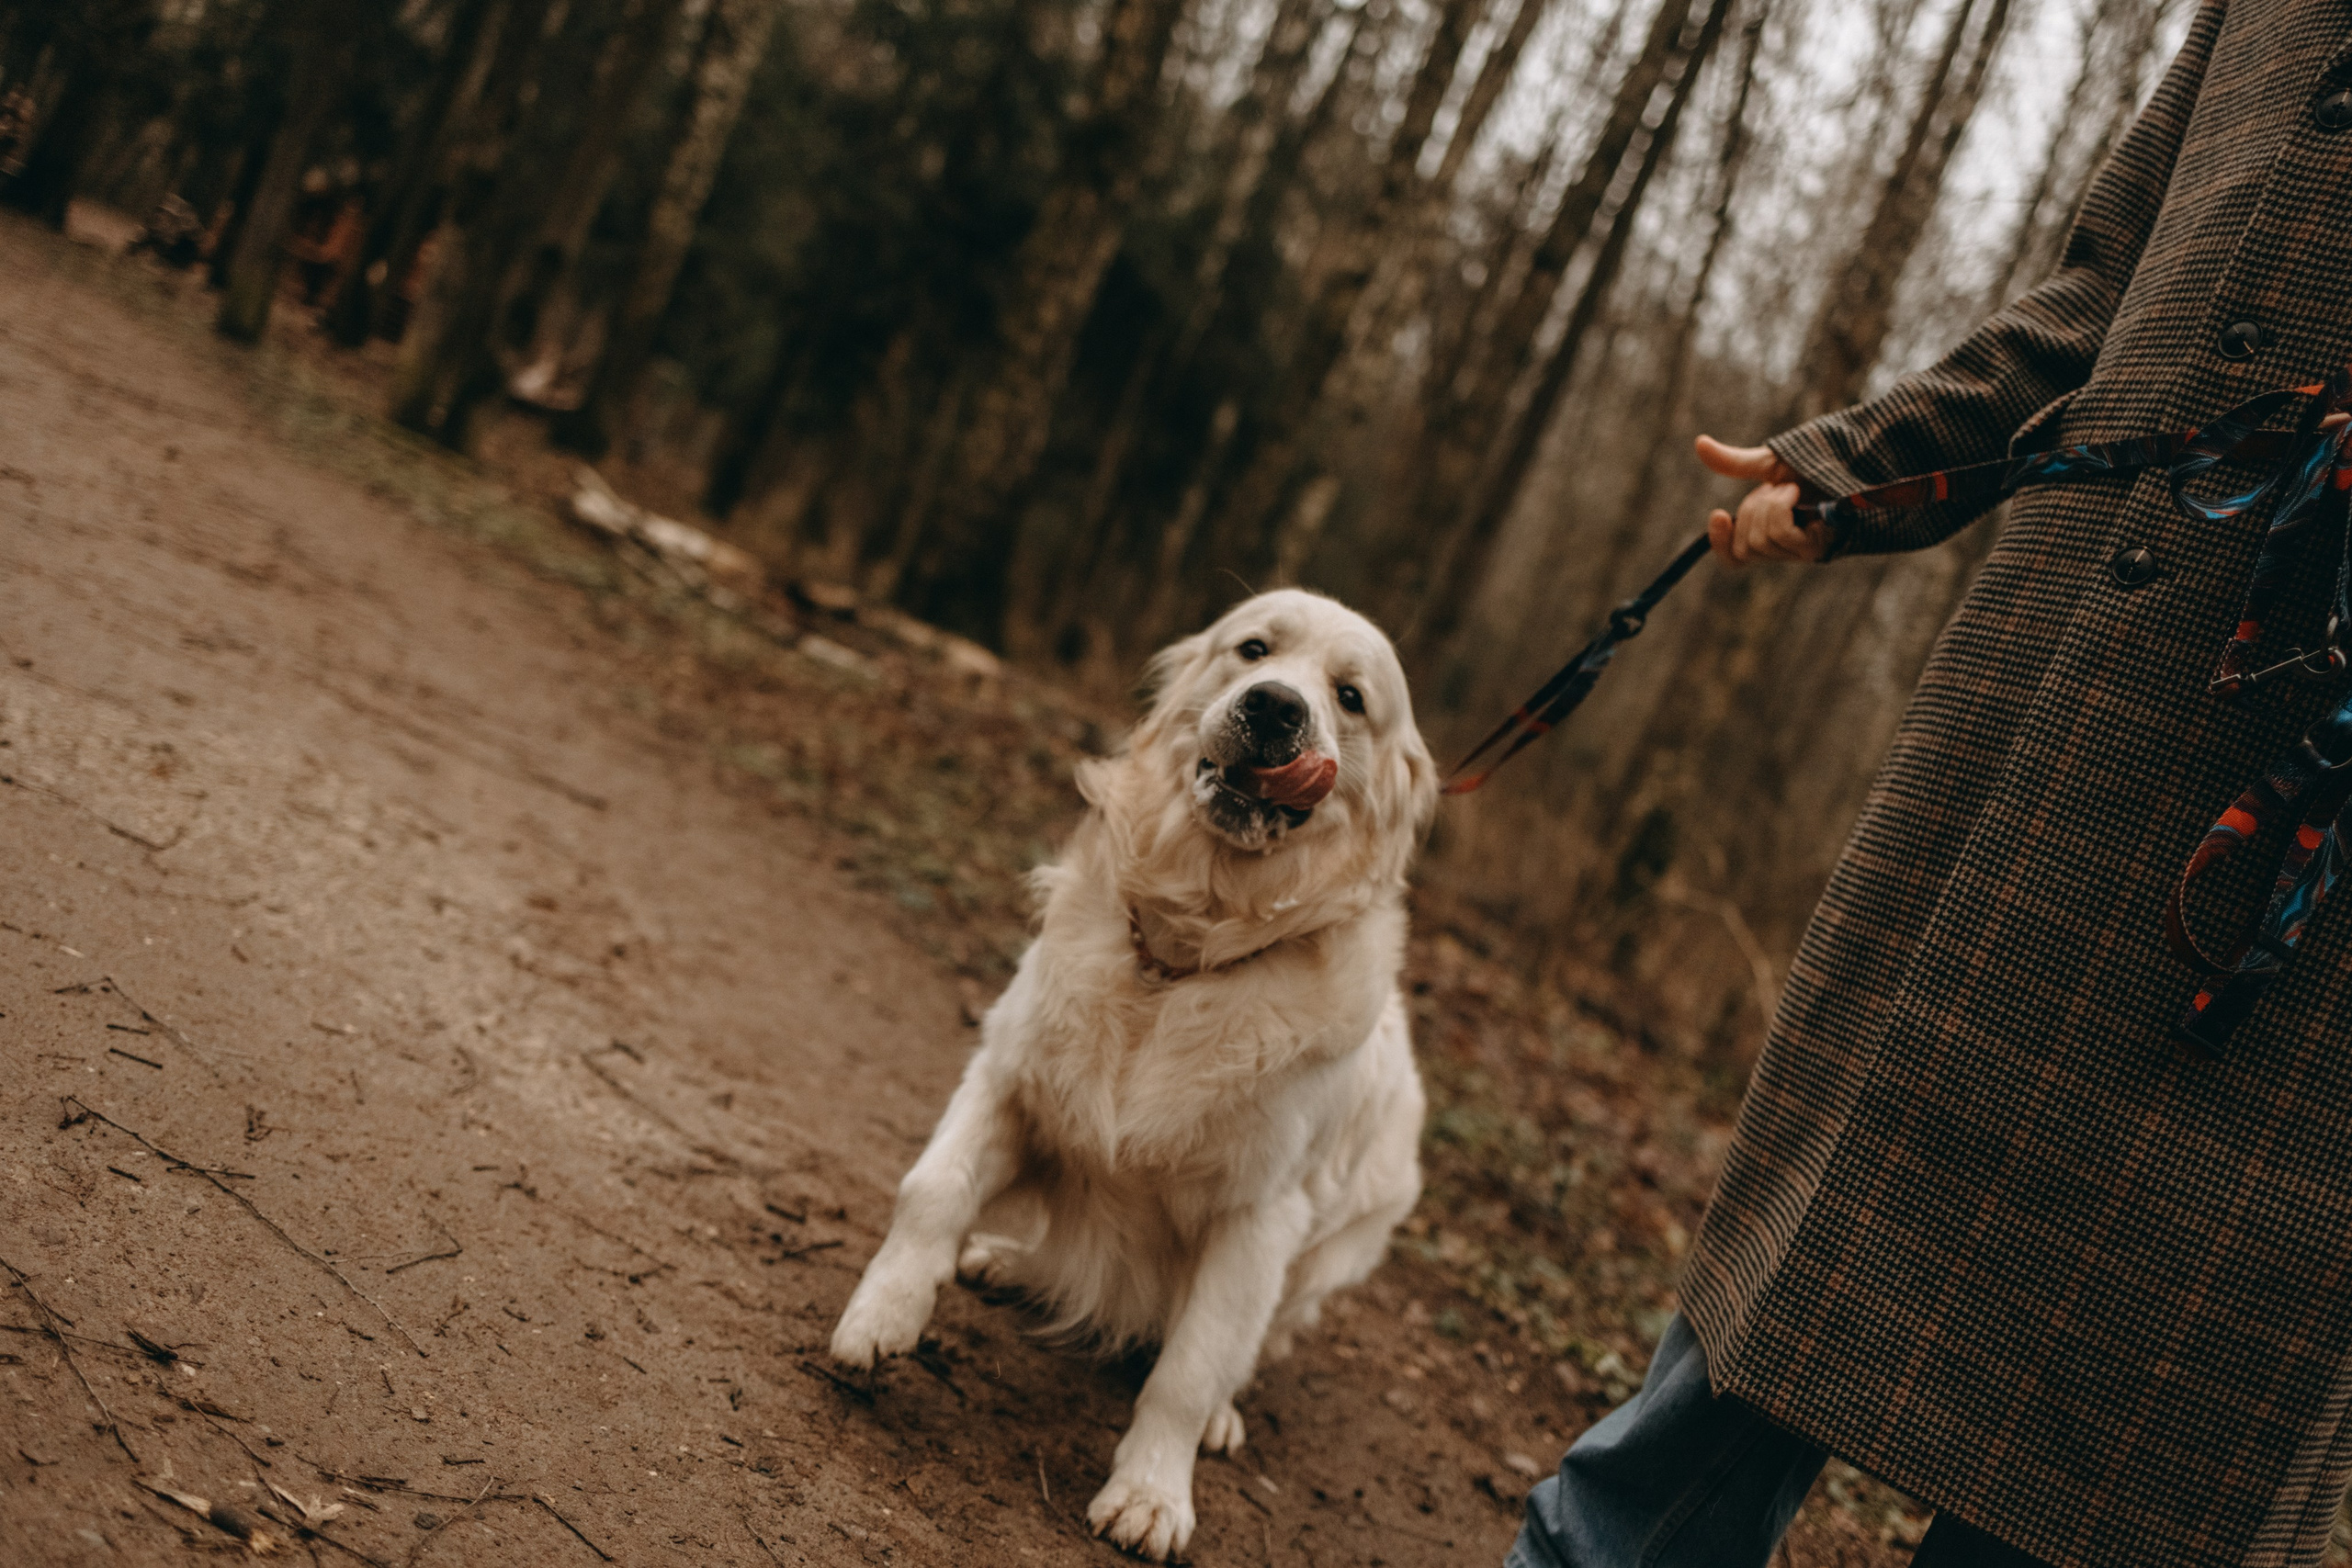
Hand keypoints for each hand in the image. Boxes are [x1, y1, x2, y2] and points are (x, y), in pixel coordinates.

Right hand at [1697, 436, 1829, 565]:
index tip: (1717, 514)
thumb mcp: (1770, 463)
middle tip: (1777, 489)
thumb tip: (1699, 444)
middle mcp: (1784, 548)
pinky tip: (1794, 494)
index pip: (1735, 559)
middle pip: (1744, 547)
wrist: (1855, 459)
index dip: (1720, 544)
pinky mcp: (1815, 547)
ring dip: (1768, 507)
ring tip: (1791, 489)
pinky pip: (1779, 535)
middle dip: (1750, 512)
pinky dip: (1780, 509)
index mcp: (1770, 534)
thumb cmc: (1818, 463)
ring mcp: (1800, 551)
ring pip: (1759, 541)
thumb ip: (1735, 463)